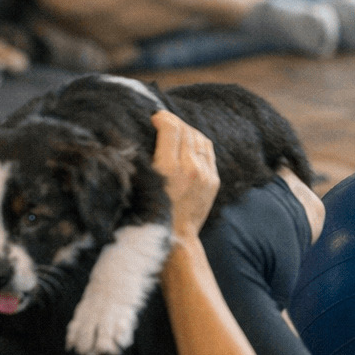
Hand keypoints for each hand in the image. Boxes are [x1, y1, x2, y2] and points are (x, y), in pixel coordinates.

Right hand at [150, 111, 218, 239]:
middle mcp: (190, 169)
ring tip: (175, 131)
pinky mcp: (213, 180)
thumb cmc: (150, 212)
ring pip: (199, 138)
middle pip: (186, 130)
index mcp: (168, 169)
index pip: (171, 128)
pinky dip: (198, 142)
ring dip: (187, 130)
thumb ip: (144, 157)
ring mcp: (205, 175)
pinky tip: (188, 143)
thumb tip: (148, 131)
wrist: (176, 238)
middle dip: (174, 122)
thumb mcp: (141, 184)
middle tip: (163, 121)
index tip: (154, 117)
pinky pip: (208, 151)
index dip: (162, 117)